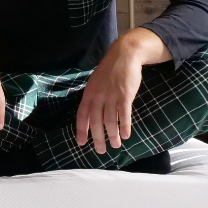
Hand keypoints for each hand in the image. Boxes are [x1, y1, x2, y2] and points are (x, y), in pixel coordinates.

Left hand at [75, 28, 170, 153]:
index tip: (81, 143)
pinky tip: (127, 135)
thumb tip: (91, 114)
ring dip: (113, 135)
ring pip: (110, 121)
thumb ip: (93, 97)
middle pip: (96, 122)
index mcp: (89, 94)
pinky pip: (124, 115)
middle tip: (100, 151)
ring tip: (116, 145)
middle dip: (98, 138)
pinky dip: (125, 126)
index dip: (81, 130)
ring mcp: (111, 96)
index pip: (82, 115)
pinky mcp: (125, 96)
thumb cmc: (109, 71)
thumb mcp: (96, 83)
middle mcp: (98, 96)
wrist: (124, 55)